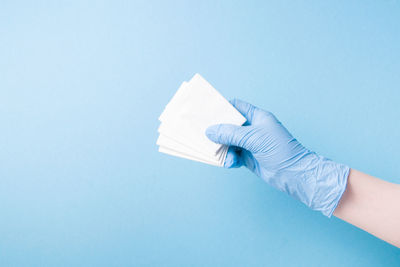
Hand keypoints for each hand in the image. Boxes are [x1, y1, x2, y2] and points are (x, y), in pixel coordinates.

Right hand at [206, 99, 349, 216]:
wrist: (294, 174)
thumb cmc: (279, 150)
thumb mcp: (253, 137)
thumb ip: (230, 133)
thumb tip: (210, 131)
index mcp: (256, 117)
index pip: (236, 107)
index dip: (222, 108)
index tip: (207, 113)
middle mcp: (252, 128)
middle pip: (229, 126)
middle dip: (218, 132)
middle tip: (206, 137)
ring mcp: (250, 143)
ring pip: (228, 142)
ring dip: (224, 149)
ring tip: (226, 156)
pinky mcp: (248, 157)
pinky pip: (232, 155)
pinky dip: (229, 159)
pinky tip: (232, 163)